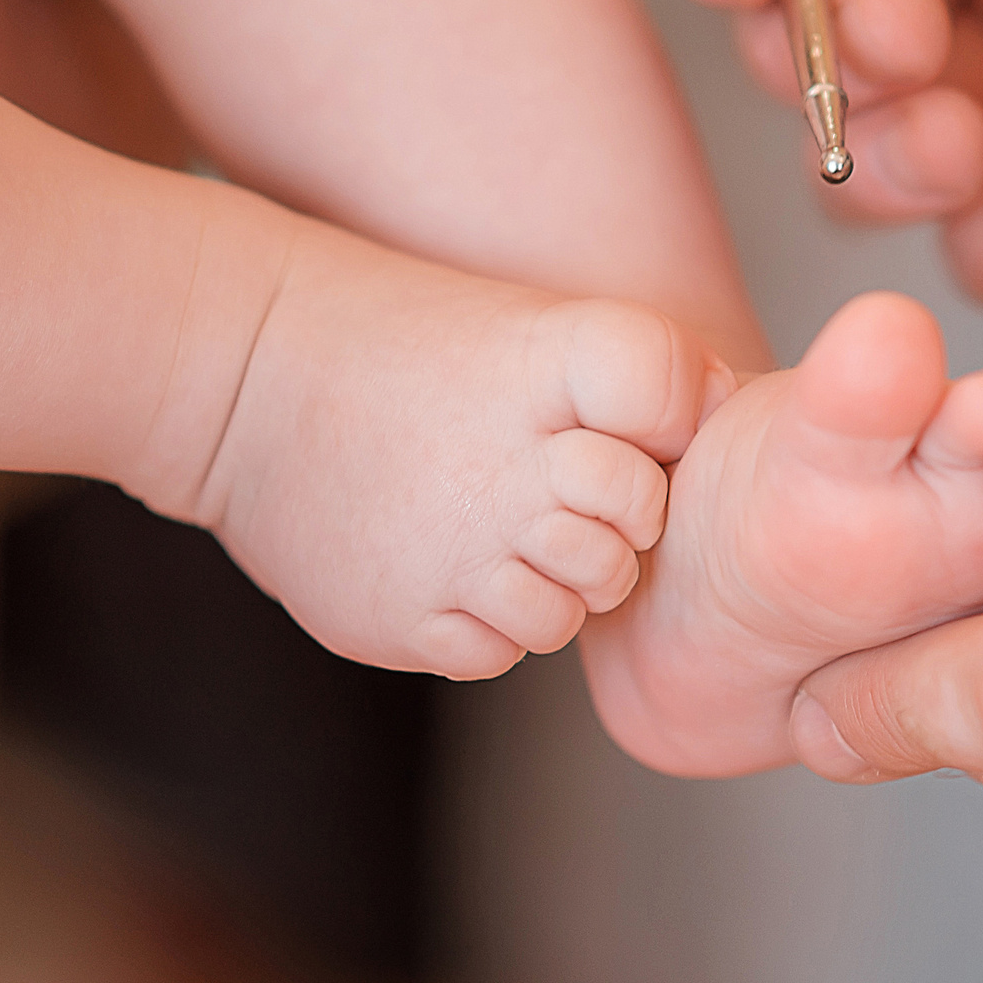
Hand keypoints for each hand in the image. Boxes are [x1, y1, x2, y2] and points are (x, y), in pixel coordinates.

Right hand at [184, 219, 735, 680]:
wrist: (246, 378)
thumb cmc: (408, 349)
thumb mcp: (531, 329)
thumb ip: (641, 378)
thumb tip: (736, 408)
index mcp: (554, 368)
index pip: (671, 407)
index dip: (652, 442)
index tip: (605, 440)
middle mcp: (516, 468)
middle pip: (623, 546)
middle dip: (602, 534)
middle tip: (540, 498)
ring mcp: (457, 554)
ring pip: (565, 615)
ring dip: (545, 586)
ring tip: (485, 527)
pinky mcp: (403, 620)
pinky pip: (496, 653)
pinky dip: (484, 622)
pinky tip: (443, 561)